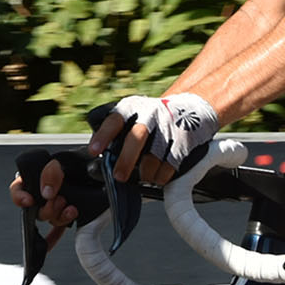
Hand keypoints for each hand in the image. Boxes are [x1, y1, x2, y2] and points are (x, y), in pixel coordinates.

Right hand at [10, 151, 80, 257]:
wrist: (103, 171)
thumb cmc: (82, 162)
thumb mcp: (63, 161)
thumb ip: (51, 173)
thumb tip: (47, 193)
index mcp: (38, 176)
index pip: (19, 188)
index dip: (19, 196)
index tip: (28, 200)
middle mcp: (44, 192)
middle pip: (35, 208)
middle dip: (46, 208)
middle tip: (59, 201)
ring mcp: (55, 205)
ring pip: (49, 219)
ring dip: (58, 217)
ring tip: (70, 209)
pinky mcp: (66, 215)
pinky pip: (55, 230)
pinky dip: (52, 238)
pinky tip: (48, 245)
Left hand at [97, 92, 219, 183]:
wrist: (189, 109)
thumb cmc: (151, 119)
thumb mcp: (132, 115)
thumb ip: (115, 132)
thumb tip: (97, 156)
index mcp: (132, 108)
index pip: (114, 120)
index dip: (103, 136)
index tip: (94, 151)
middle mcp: (151, 114)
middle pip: (137, 137)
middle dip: (126, 160)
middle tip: (119, 176)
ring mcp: (169, 127)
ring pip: (154, 157)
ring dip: (145, 173)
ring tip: (143, 176)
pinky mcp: (184, 140)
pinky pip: (169, 166)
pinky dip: (160, 176)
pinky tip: (156, 175)